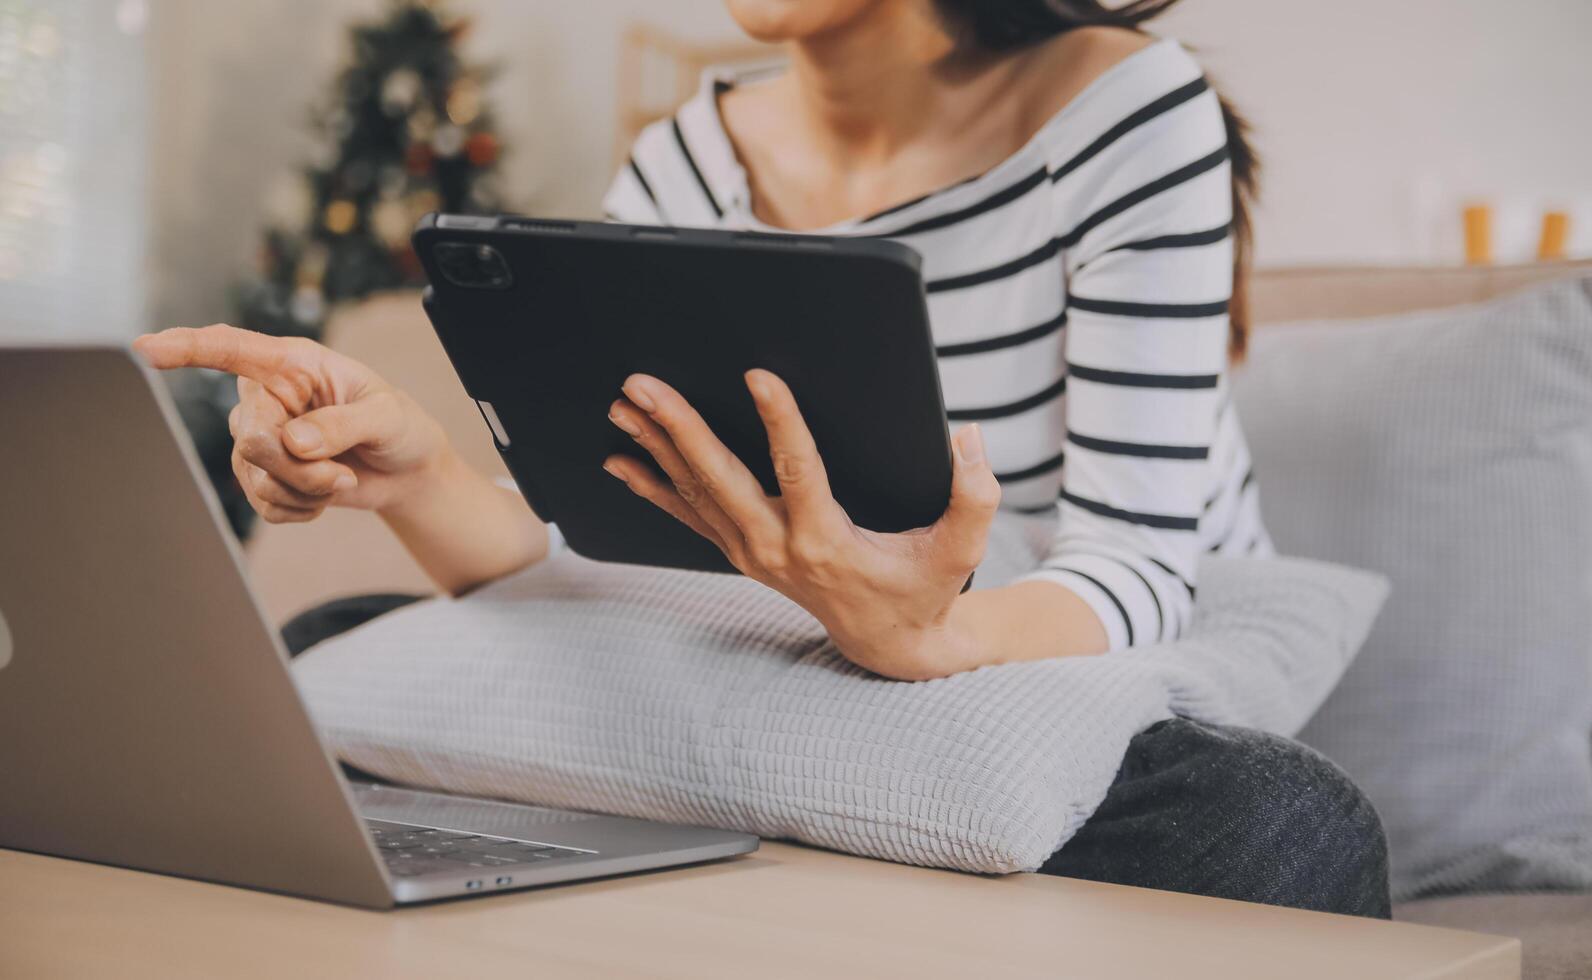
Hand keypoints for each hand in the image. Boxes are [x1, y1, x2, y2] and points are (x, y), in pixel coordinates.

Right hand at [134, 324, 450, 523]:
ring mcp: (260, 437)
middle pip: (250, 437)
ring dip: (306, 489)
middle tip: (340, 471)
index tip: (143, 349)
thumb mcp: (387, 416)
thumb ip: (343, 424)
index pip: (232, 350)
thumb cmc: (399, 427)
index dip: (186, 348)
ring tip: (341, 477)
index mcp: (293, 364)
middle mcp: (268, 397)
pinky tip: (324, 494)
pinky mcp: (263, 475)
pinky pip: (264, 503)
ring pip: (255, 475)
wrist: (406, 470)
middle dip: (299, 467)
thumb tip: (293, 440)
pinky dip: (300, 508)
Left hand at [604, 370, 1000, 679]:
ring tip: (622, 405)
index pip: (799, 472)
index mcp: (827, 541)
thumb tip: (970, 438)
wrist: (889, 644)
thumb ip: (976, 497)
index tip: (759, 376)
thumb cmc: (924, 589)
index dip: (781, 423)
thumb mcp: (962, 551)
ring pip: (695, 493)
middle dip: (679, 428)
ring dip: (655, 447)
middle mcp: (778, 547)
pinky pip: (689, 516)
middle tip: (643, 385)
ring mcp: (753, 553)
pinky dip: (653, 487)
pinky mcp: (742, 553)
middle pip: (719, 478)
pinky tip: (620, 460)